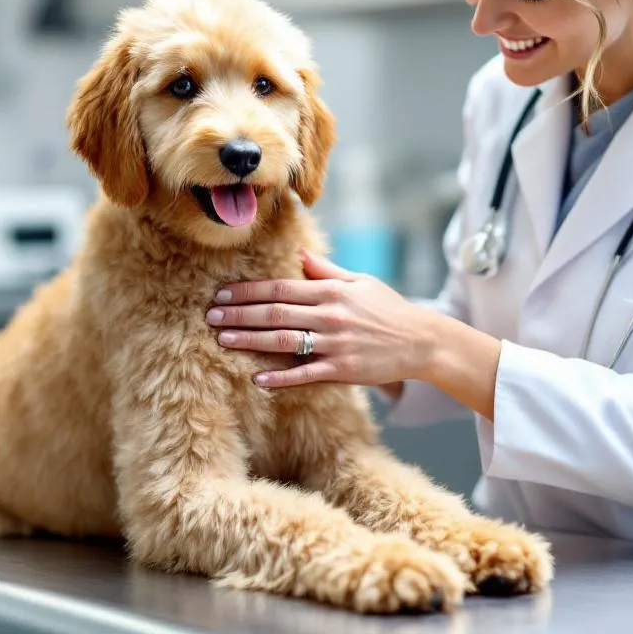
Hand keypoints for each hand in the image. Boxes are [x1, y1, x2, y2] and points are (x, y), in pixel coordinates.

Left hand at [206, 249, 438, 388]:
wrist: (422, 341)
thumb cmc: (389, 309)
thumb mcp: (360, 283)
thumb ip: (327, 271)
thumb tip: (299, 254)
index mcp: (331, 291)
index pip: (280, 288)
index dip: (248, 291)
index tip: (222, 294)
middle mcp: (330, 315)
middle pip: (275, 313)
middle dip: (239, 315)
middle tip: (210, 317)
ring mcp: (336, 344)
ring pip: (284, 341)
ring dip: (250, 341)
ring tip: (223, 341)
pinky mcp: (343, 370)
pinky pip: (306, 374)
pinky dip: (281, 378)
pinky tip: (257, 379)